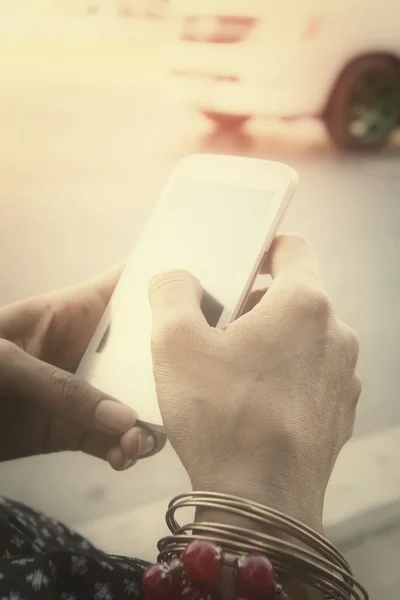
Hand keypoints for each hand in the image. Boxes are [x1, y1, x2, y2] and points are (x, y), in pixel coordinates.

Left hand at [0, 267, 160, 469]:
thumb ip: (60, 387)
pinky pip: (108, 439)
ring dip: (146, 421)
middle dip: (165, 370)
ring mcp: (82, 390)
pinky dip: (121, 450)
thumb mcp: (6, 362)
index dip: (163, 284)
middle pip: (142, 351)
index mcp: (72, 311)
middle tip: (180, 394)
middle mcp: (86, 349)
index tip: (205, 295)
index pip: (125, 286)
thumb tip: (120, 420)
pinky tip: (122, 458)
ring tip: (141, 443)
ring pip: (131, 399)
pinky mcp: (71, 429)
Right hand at [149, 234, 360, 530]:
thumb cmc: (220, 418)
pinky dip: (282, 376)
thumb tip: (178, 278)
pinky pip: (309, 375)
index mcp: (304, 303)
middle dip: (253, 304)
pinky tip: (250, 404)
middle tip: (215, 328)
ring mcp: (344, 375)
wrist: (261, 504)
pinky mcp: (339, 410)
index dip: (262, 247)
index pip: (293, 247)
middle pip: (293, 296)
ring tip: (228, 371)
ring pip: (301, 338)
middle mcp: (336, 334)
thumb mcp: (174, 342)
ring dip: (268, 342)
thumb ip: (171, 293)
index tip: (238, 261)